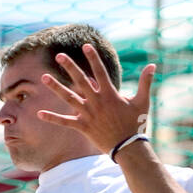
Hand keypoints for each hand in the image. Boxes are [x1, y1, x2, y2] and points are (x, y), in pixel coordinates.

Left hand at [37, 44, 155, 154]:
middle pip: (80, 80)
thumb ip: (145, 82)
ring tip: (44, 77)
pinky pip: (65, 122)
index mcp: (109, 94)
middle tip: (59, 55)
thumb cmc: (136, 124)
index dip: (93, 58)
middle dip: (69, 67)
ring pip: (69, 98)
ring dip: (56, 87)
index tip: (86, 45)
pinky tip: (39, 113)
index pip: (100, 72)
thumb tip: (153, 66)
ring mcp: (88, 114)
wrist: (128, 147)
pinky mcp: (83, 127)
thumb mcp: (142, 102)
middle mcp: (96, 102)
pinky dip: (52, 118)